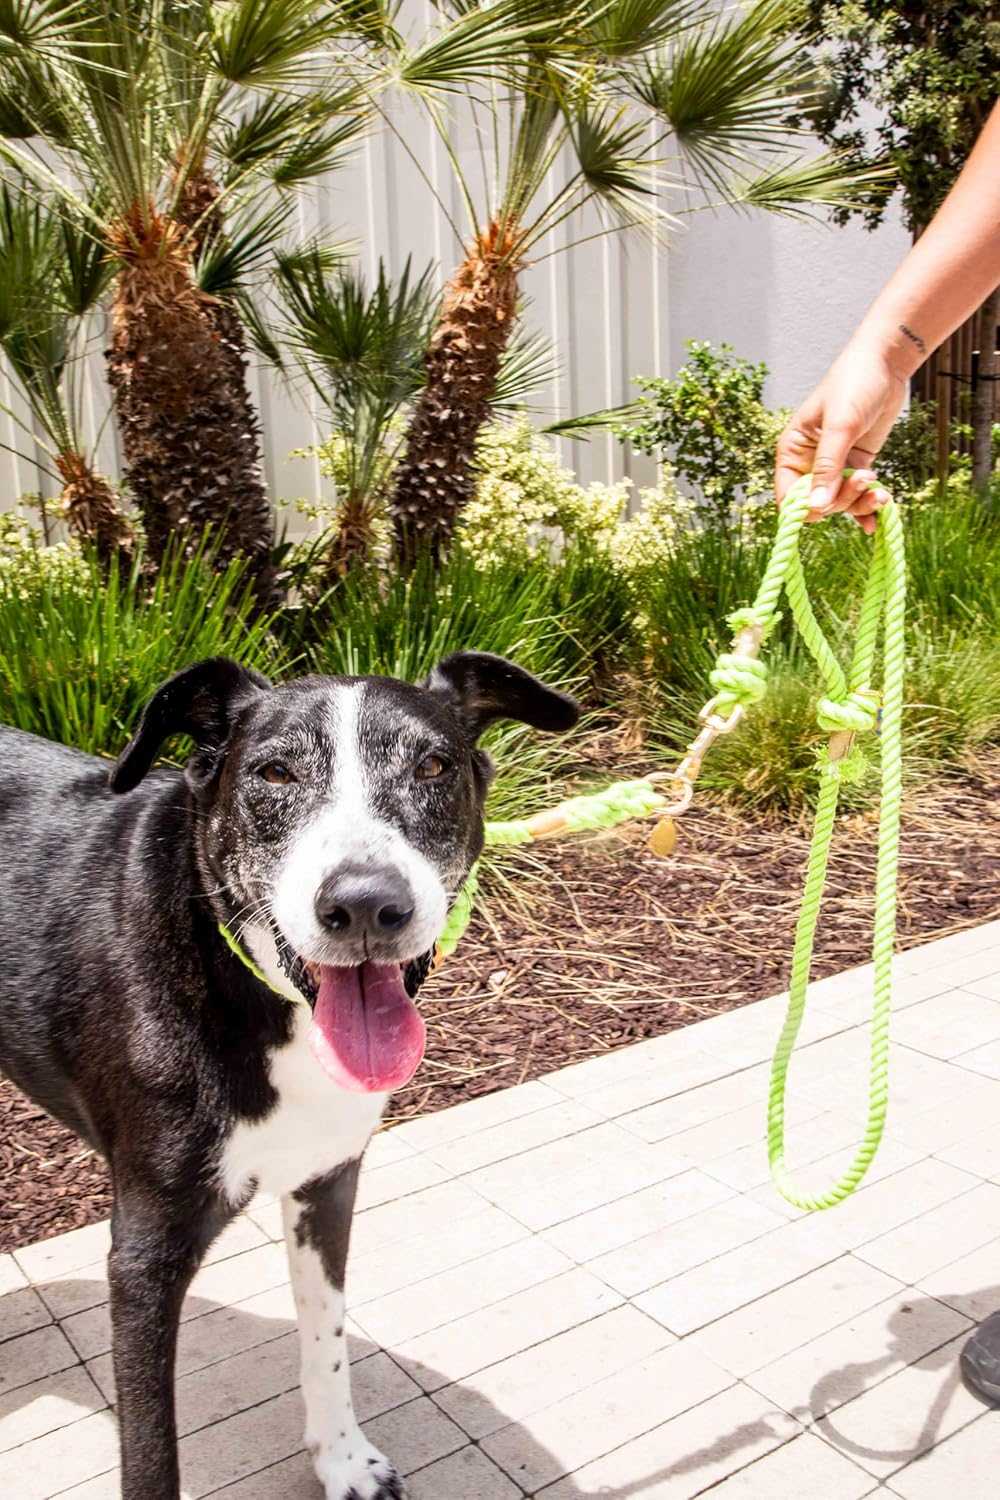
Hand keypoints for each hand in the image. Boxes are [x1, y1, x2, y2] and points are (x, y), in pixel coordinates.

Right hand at [775, 341, 906, 533]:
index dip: (805, 508)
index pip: (788, 496)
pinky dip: (869, 505)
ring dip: (859, 502)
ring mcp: (834, 465)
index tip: (827, 508)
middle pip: (817, 503)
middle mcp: (809, 462)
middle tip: (863, 479)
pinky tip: (881, 509)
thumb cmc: (855, 384)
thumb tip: (817, 507)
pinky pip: (858, 494)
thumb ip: (828, 468)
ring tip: (879, 489)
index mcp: (792, 451)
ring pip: (840, 502)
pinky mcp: (856, 465)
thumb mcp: (840, 426)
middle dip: (841, 499)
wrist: (886, 364)